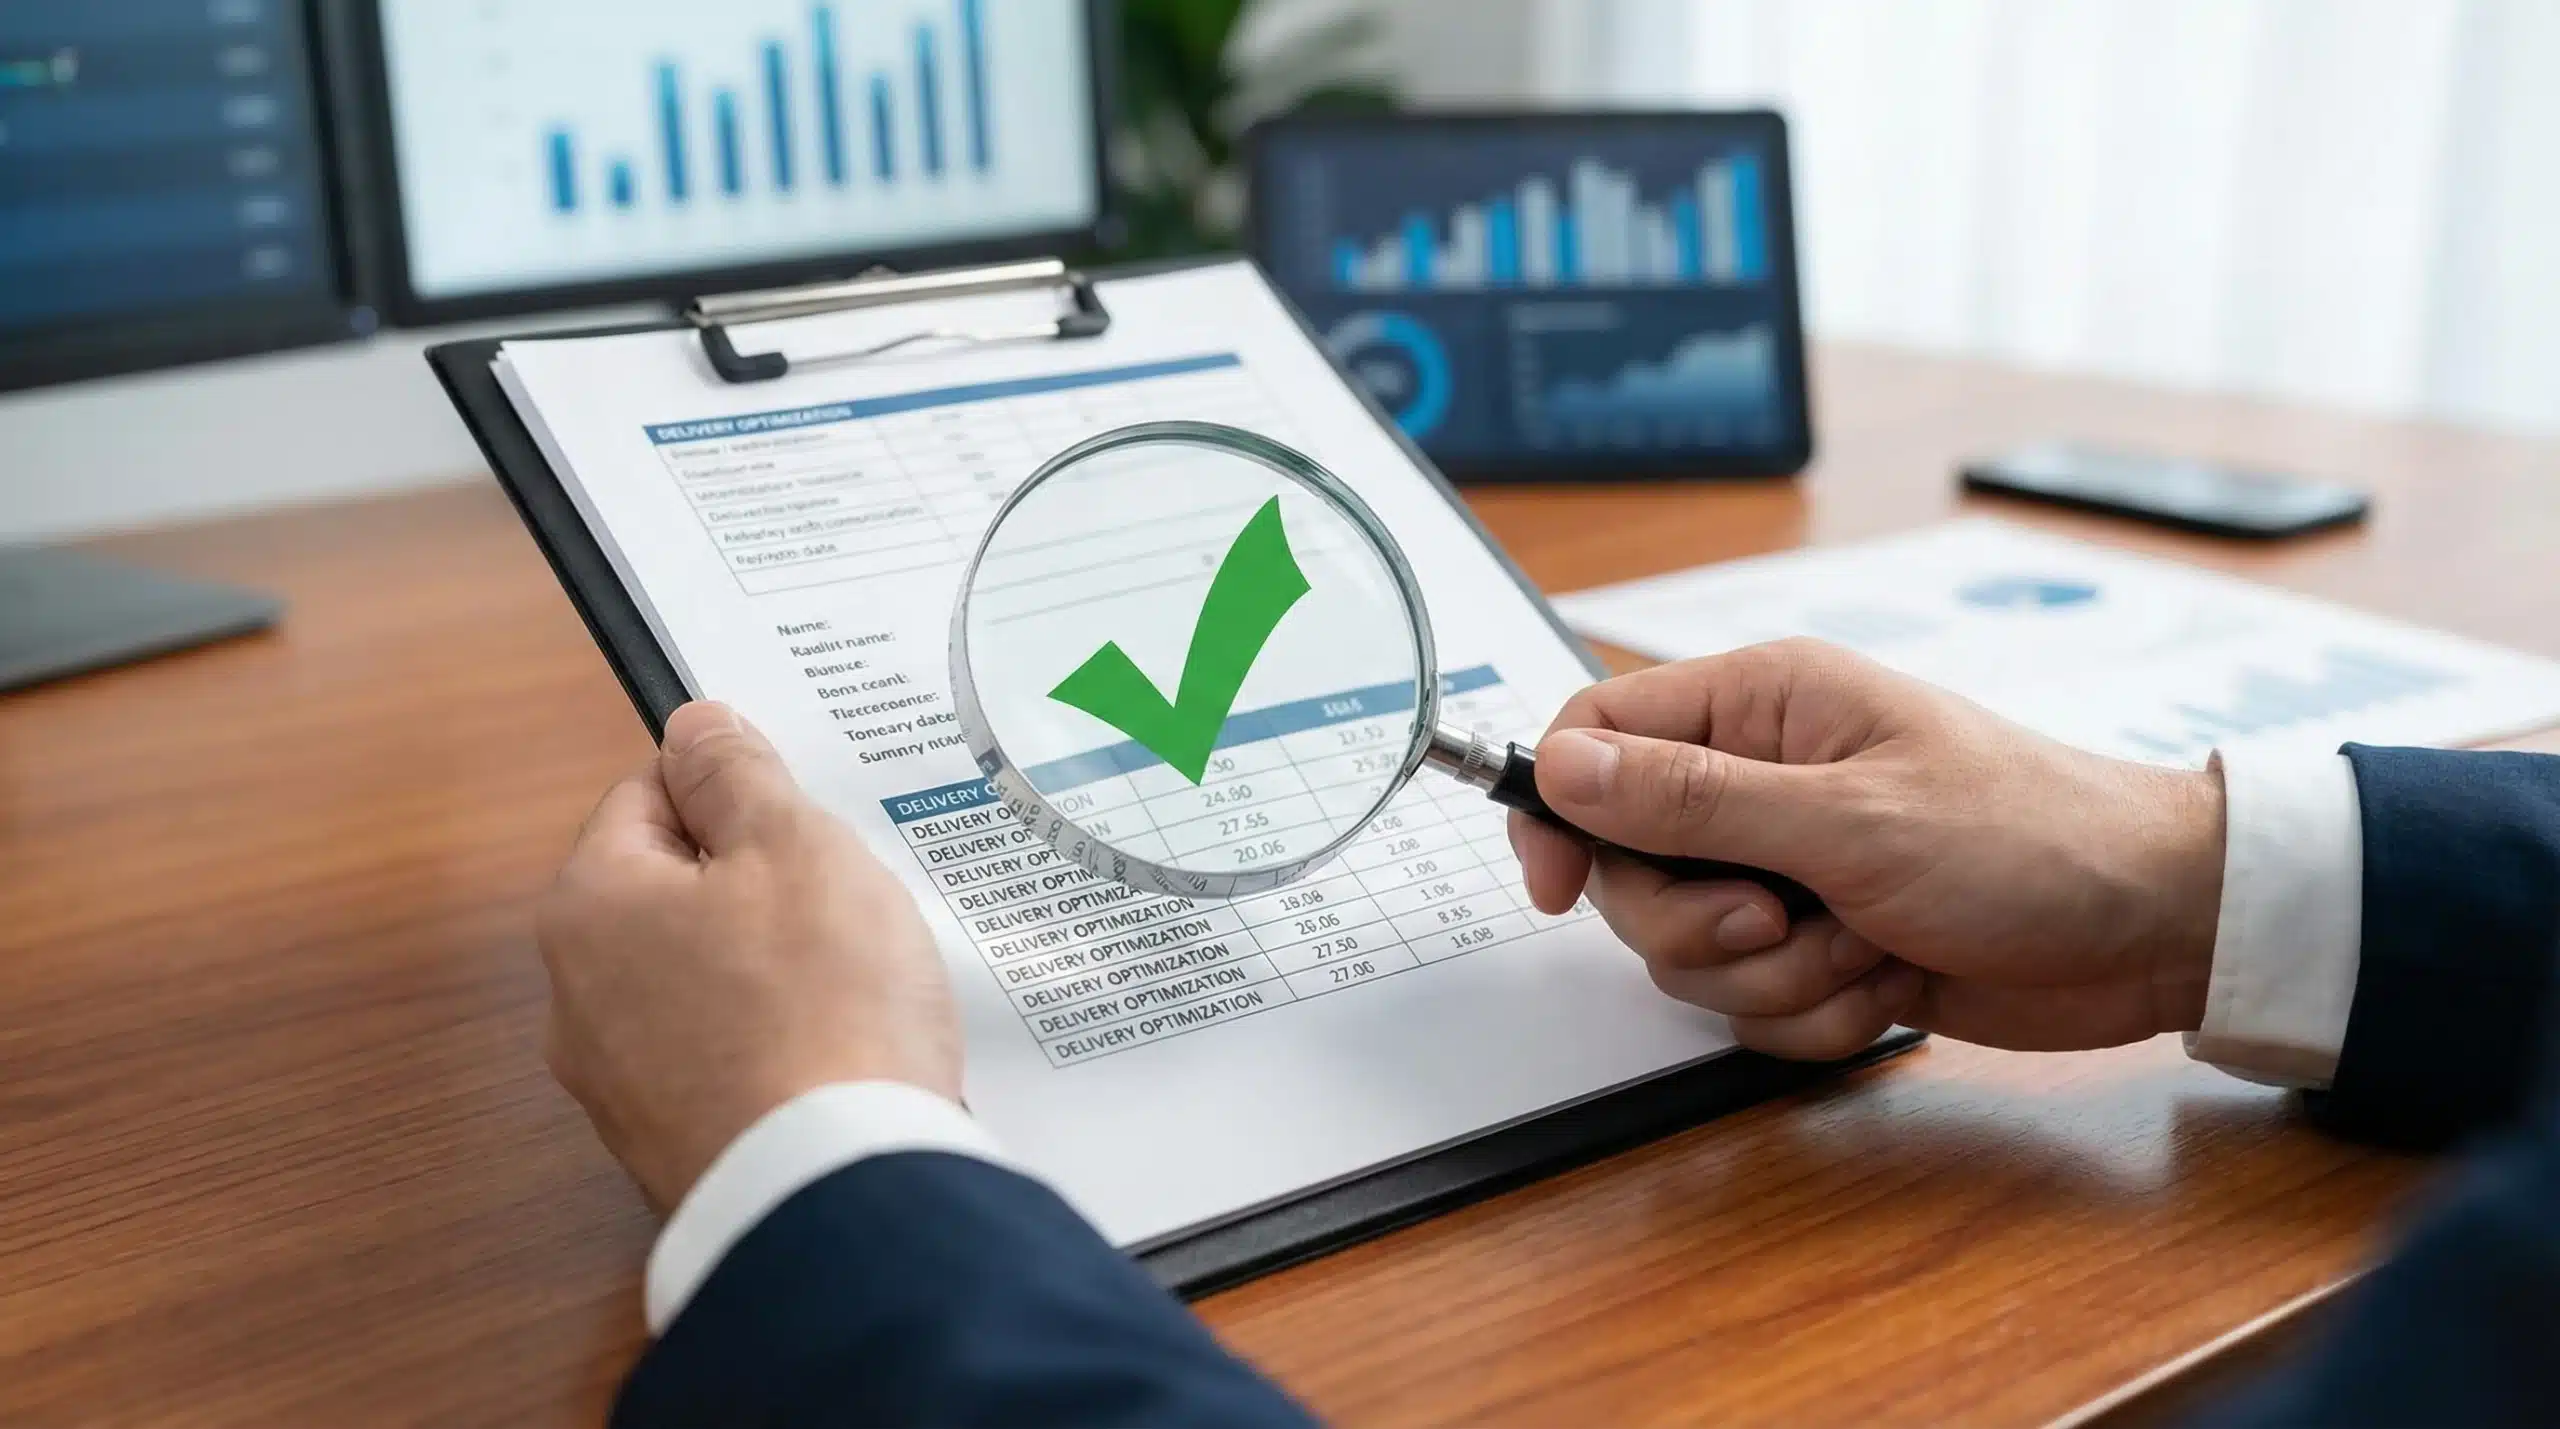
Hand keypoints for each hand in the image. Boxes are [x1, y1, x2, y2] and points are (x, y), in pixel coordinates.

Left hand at [537, 702, 961, 1211]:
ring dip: (769, 970)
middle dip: (757, 888)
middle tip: (841, 899)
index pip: (647, 798)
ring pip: (700, 982)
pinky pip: (725, 1060)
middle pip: (673, 896)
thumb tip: (693, 726)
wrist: (837, 1193)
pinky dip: (776, 1046)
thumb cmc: (819, 1006)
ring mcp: (621, 1086)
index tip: (802, 817)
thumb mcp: (796, 847)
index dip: (733, 794)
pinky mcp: (673, 1148)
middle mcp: (577, 998)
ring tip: (852, 983)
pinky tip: (839, 1052)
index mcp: (590, 905)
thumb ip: (738, 774)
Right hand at [1510, 639, 2225, 1060]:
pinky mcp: (1820, 945)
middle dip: (1693, 924)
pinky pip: (1750, 1003)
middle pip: (1628, 867)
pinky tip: (1887, 984)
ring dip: (1770, 977)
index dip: (1559, 811)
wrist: (2155, 931)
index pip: (1596, 735)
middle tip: (1777, 923)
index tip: (1558, 886)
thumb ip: (1691, 798)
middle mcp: (1761, 781)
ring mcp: (1789, 869)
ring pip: (1687, 949)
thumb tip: (1565, 766)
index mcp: (1760, 706)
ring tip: (1864, 948)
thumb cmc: (2032, 839)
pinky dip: (1812, 1014)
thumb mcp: (1846, 818)